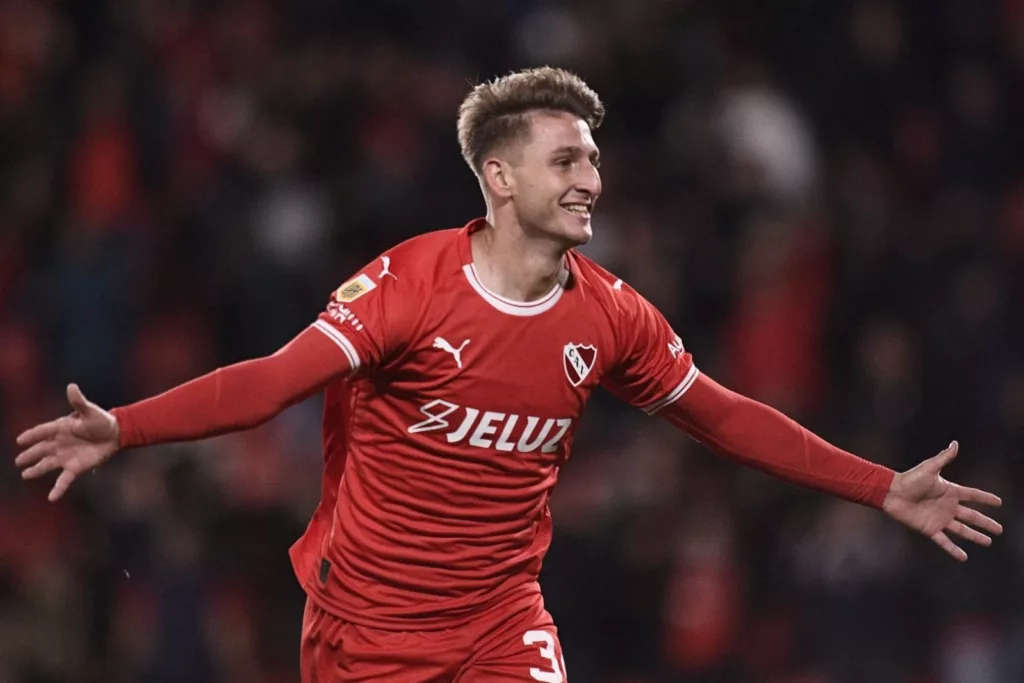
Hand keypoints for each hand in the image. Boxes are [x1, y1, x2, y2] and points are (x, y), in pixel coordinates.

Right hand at [14, 384, 119, 501]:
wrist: (116, 434)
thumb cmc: (101, 420)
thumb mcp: (90, 411)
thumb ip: (78, 401)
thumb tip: (71, 386)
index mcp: (61, 428)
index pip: (43, 431)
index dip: (32, 435)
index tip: (20, 439)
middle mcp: (60, 443)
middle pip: (41, 449)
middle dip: (29, 454)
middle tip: (18, 460)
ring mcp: (66, 456)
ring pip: (47, 464)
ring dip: (37, 470)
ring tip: (25, 474)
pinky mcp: (76, 467)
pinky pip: (64, 479)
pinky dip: (58, 489)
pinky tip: (51, 498)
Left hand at [882, 441, 1002, 561]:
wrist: (891, 493)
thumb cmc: (909, 479)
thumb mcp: (929, 468)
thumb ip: (943, 458)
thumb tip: (955, 443)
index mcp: (949, 491)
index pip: (972, 495)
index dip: (985, 499)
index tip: (999, 503)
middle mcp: (947, 506)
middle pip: (972, 516)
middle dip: (986, 522)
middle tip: (1000, 529)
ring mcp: (939, 519)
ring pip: (962, 530)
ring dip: (975, 536)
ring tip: (988, 542)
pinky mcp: (930, 529)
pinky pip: (944, 541)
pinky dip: (953, 550)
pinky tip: (964, 557)